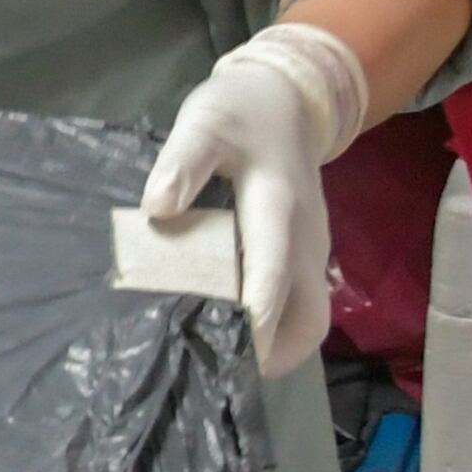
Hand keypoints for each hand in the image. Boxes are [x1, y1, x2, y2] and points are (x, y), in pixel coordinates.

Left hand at [140, 24, 371, 376]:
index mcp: (277, 207)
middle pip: (308, 315)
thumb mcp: (203, 123)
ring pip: (311, 318)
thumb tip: (158, 207)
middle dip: (272, 350)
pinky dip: (279, 328)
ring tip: (226, 364)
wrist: (287, 98)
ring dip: (278, 346)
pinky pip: (303, 305)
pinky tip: (236, 335)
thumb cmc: (239, 113)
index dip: (255, 315)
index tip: (232, 352)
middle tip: (221, 372)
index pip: (272, 271)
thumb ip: (182, 162)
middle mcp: (304, 240)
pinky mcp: (308, 257)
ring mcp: (312, 252)